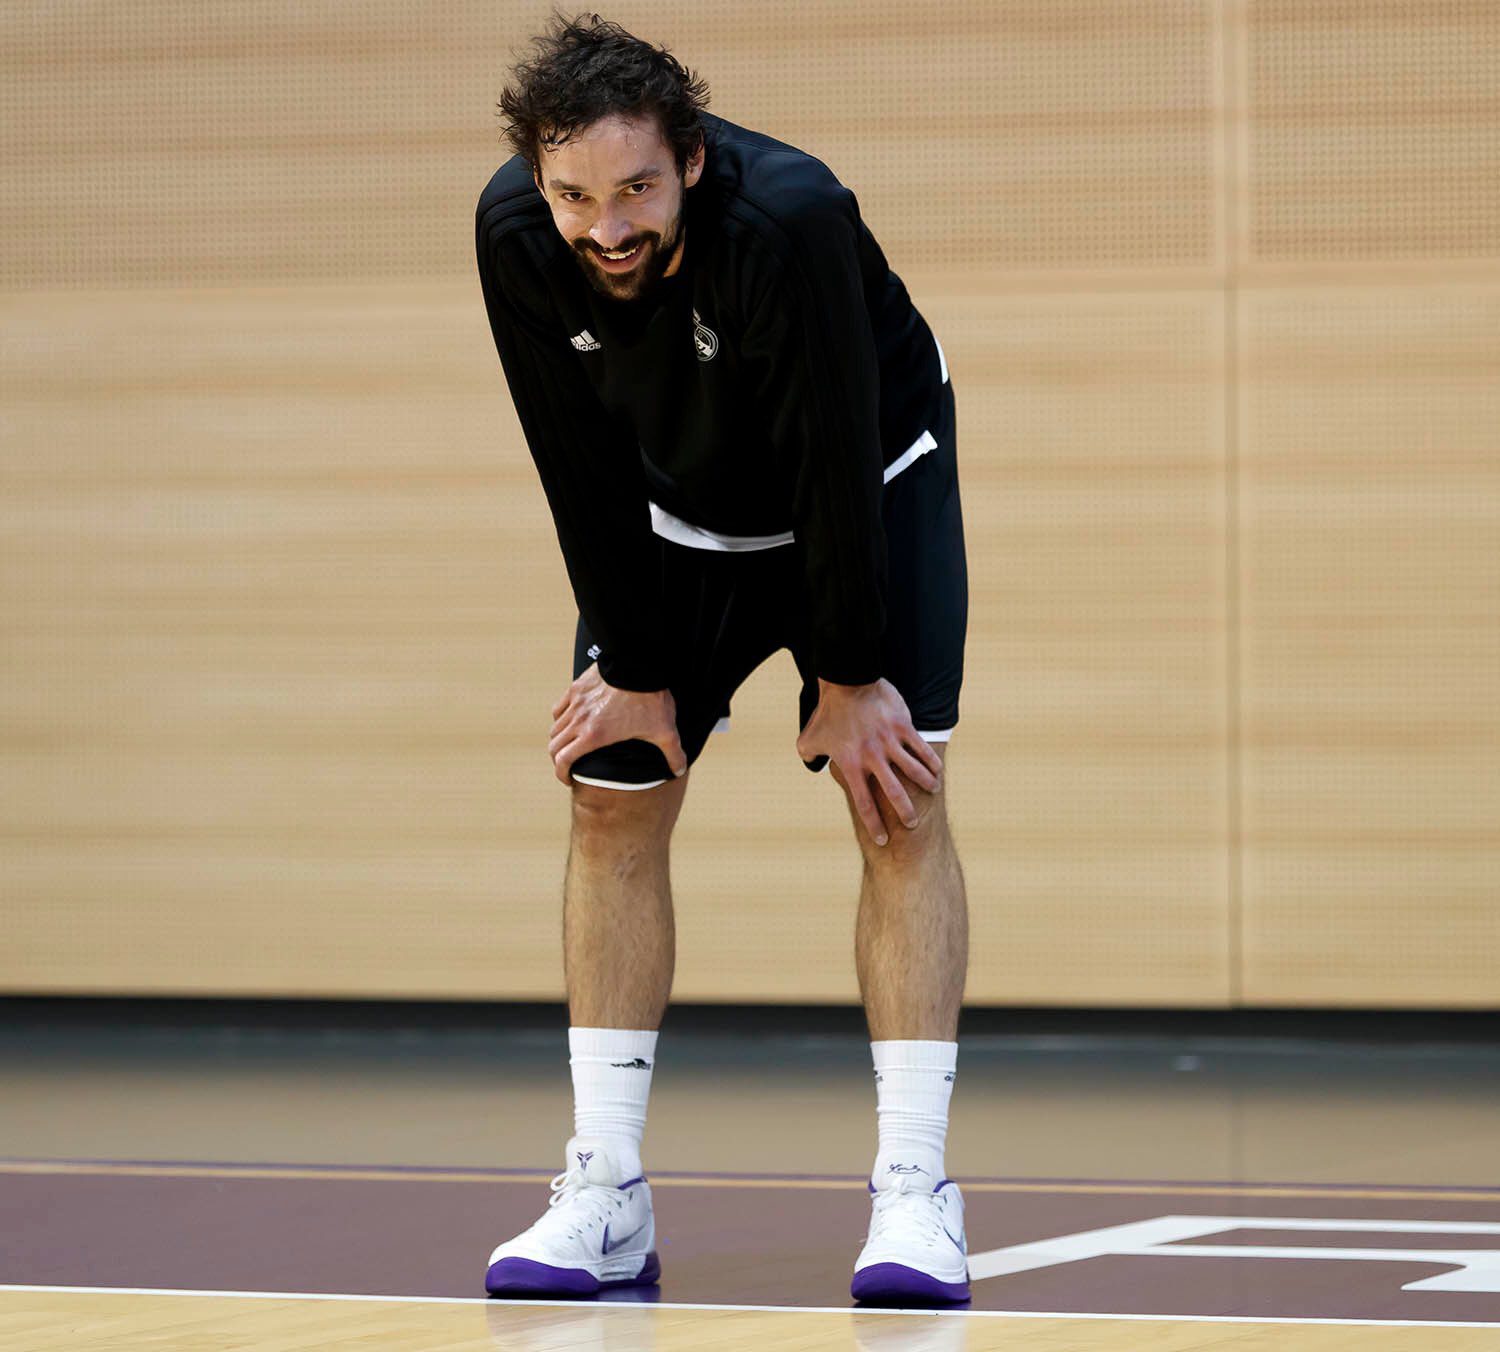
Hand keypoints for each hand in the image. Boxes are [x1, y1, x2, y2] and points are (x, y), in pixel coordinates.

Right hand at [548, 663, 687, 785]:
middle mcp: (578, 720)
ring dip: (559, 740)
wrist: (639, 663)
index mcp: (594, 736)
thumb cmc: (650, 698)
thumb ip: (672, 753)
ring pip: (556, 727)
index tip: (568, 779)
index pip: (563, 760)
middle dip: (558, 760)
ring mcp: (576, 702)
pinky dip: (561, 718)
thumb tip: (678, 771)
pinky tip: (571, 720)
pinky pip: (559, 708)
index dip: (561, 774)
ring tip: (570, 745)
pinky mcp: (577, 687)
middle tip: (568, 766)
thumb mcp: (665, 730)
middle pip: (554, 746)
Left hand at [795, 678, 943, 845]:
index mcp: (851, 765)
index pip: (864, 803)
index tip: (882, 839)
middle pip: (894, 794)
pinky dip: (931, 761)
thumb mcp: (808, 739)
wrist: (847, 682)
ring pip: (914, 771)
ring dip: (926, 785)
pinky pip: (921, 748)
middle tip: (912, 824)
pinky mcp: (903, 727)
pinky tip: (937, 770)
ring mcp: (890, 742)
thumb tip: (810, 764)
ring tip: (933, 792)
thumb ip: (808, 755)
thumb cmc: (827, 713)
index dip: (874, 824)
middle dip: (905, 813)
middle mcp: (872, 757)